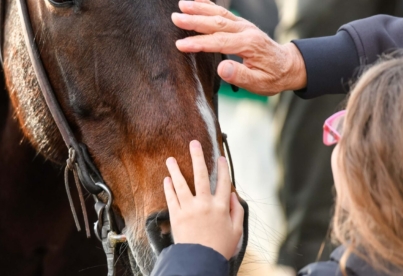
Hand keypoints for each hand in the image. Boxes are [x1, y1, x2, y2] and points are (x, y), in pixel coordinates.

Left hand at [163, 140, 243, 259]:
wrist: (200, 260)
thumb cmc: (220, 247)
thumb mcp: (236, 231)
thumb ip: (236, 211)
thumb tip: (232, 194)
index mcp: (221, 206)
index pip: (223, 182)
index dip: (223, 168)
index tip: (220, 157)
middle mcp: (204, 204)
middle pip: (201, 175)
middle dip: (197, 157)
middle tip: (193, 143)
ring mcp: (189, 208)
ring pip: (181, 183)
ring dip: (175, 169)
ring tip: (170, 158)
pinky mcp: (176, 215)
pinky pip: (171, 198)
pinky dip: (168, 187)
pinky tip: (166, 179)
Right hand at [172, 0, 306, 95]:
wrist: (289, 66)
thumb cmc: (273, 77)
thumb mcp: (259, 84)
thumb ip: (240, 76)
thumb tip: (221, 69)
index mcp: (249, 45)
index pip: (219, 42)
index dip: (198, 43)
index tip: (180, 44)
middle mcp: (246, 30)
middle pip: (216, 23)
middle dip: (194, 20)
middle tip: (175, 17)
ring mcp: (244, 25)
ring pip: (219, 14)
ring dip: (199, 8)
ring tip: (181, 5)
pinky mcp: (242, 24)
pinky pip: (224, 11)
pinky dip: (210, 4)